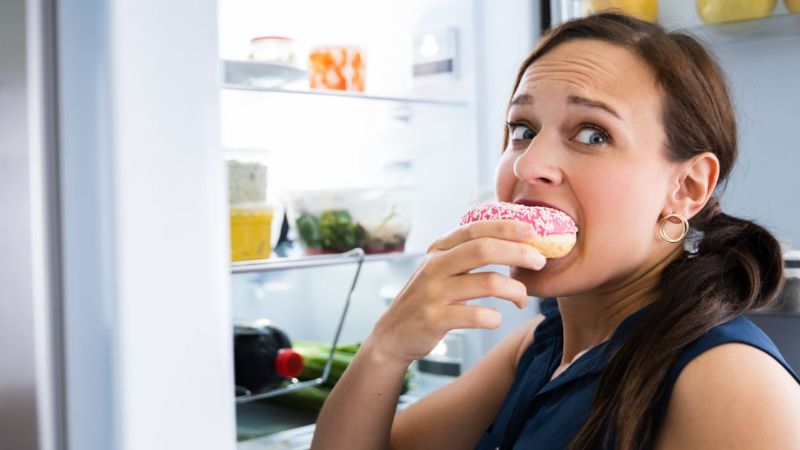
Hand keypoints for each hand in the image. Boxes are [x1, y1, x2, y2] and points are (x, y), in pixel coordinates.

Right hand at [364, 219, 546, 366]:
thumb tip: (515, 243)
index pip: (476, 229)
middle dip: (518, 252)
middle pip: (483, 249)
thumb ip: (467, 254)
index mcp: (439, 249)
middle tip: (540, 261)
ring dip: (514, 290)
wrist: (393, 335)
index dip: (507, 227)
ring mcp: (433, 292)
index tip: (533, 231)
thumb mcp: (440, 269)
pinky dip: (493, 317)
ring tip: (522, 299)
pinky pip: (475, 315)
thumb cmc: (428, 300)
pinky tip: (496, 318)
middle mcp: (435, 266)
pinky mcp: (434, 319)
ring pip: (486, 282)